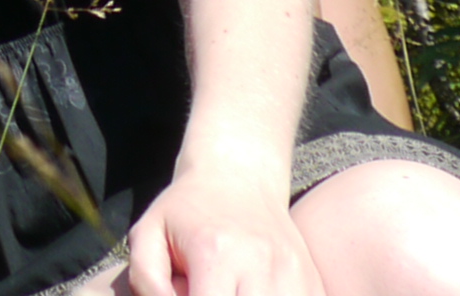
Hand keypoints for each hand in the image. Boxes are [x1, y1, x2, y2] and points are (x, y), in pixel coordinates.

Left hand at [124, 163, 315, 295]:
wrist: (238, 175)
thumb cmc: (186, 210)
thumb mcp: (148, 234)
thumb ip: (146, 281)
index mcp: (215, 254)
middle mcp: (261, 264)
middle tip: (205, 292)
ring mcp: (294, 274)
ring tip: (231, 293)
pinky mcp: (313, 282)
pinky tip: (252, 293)